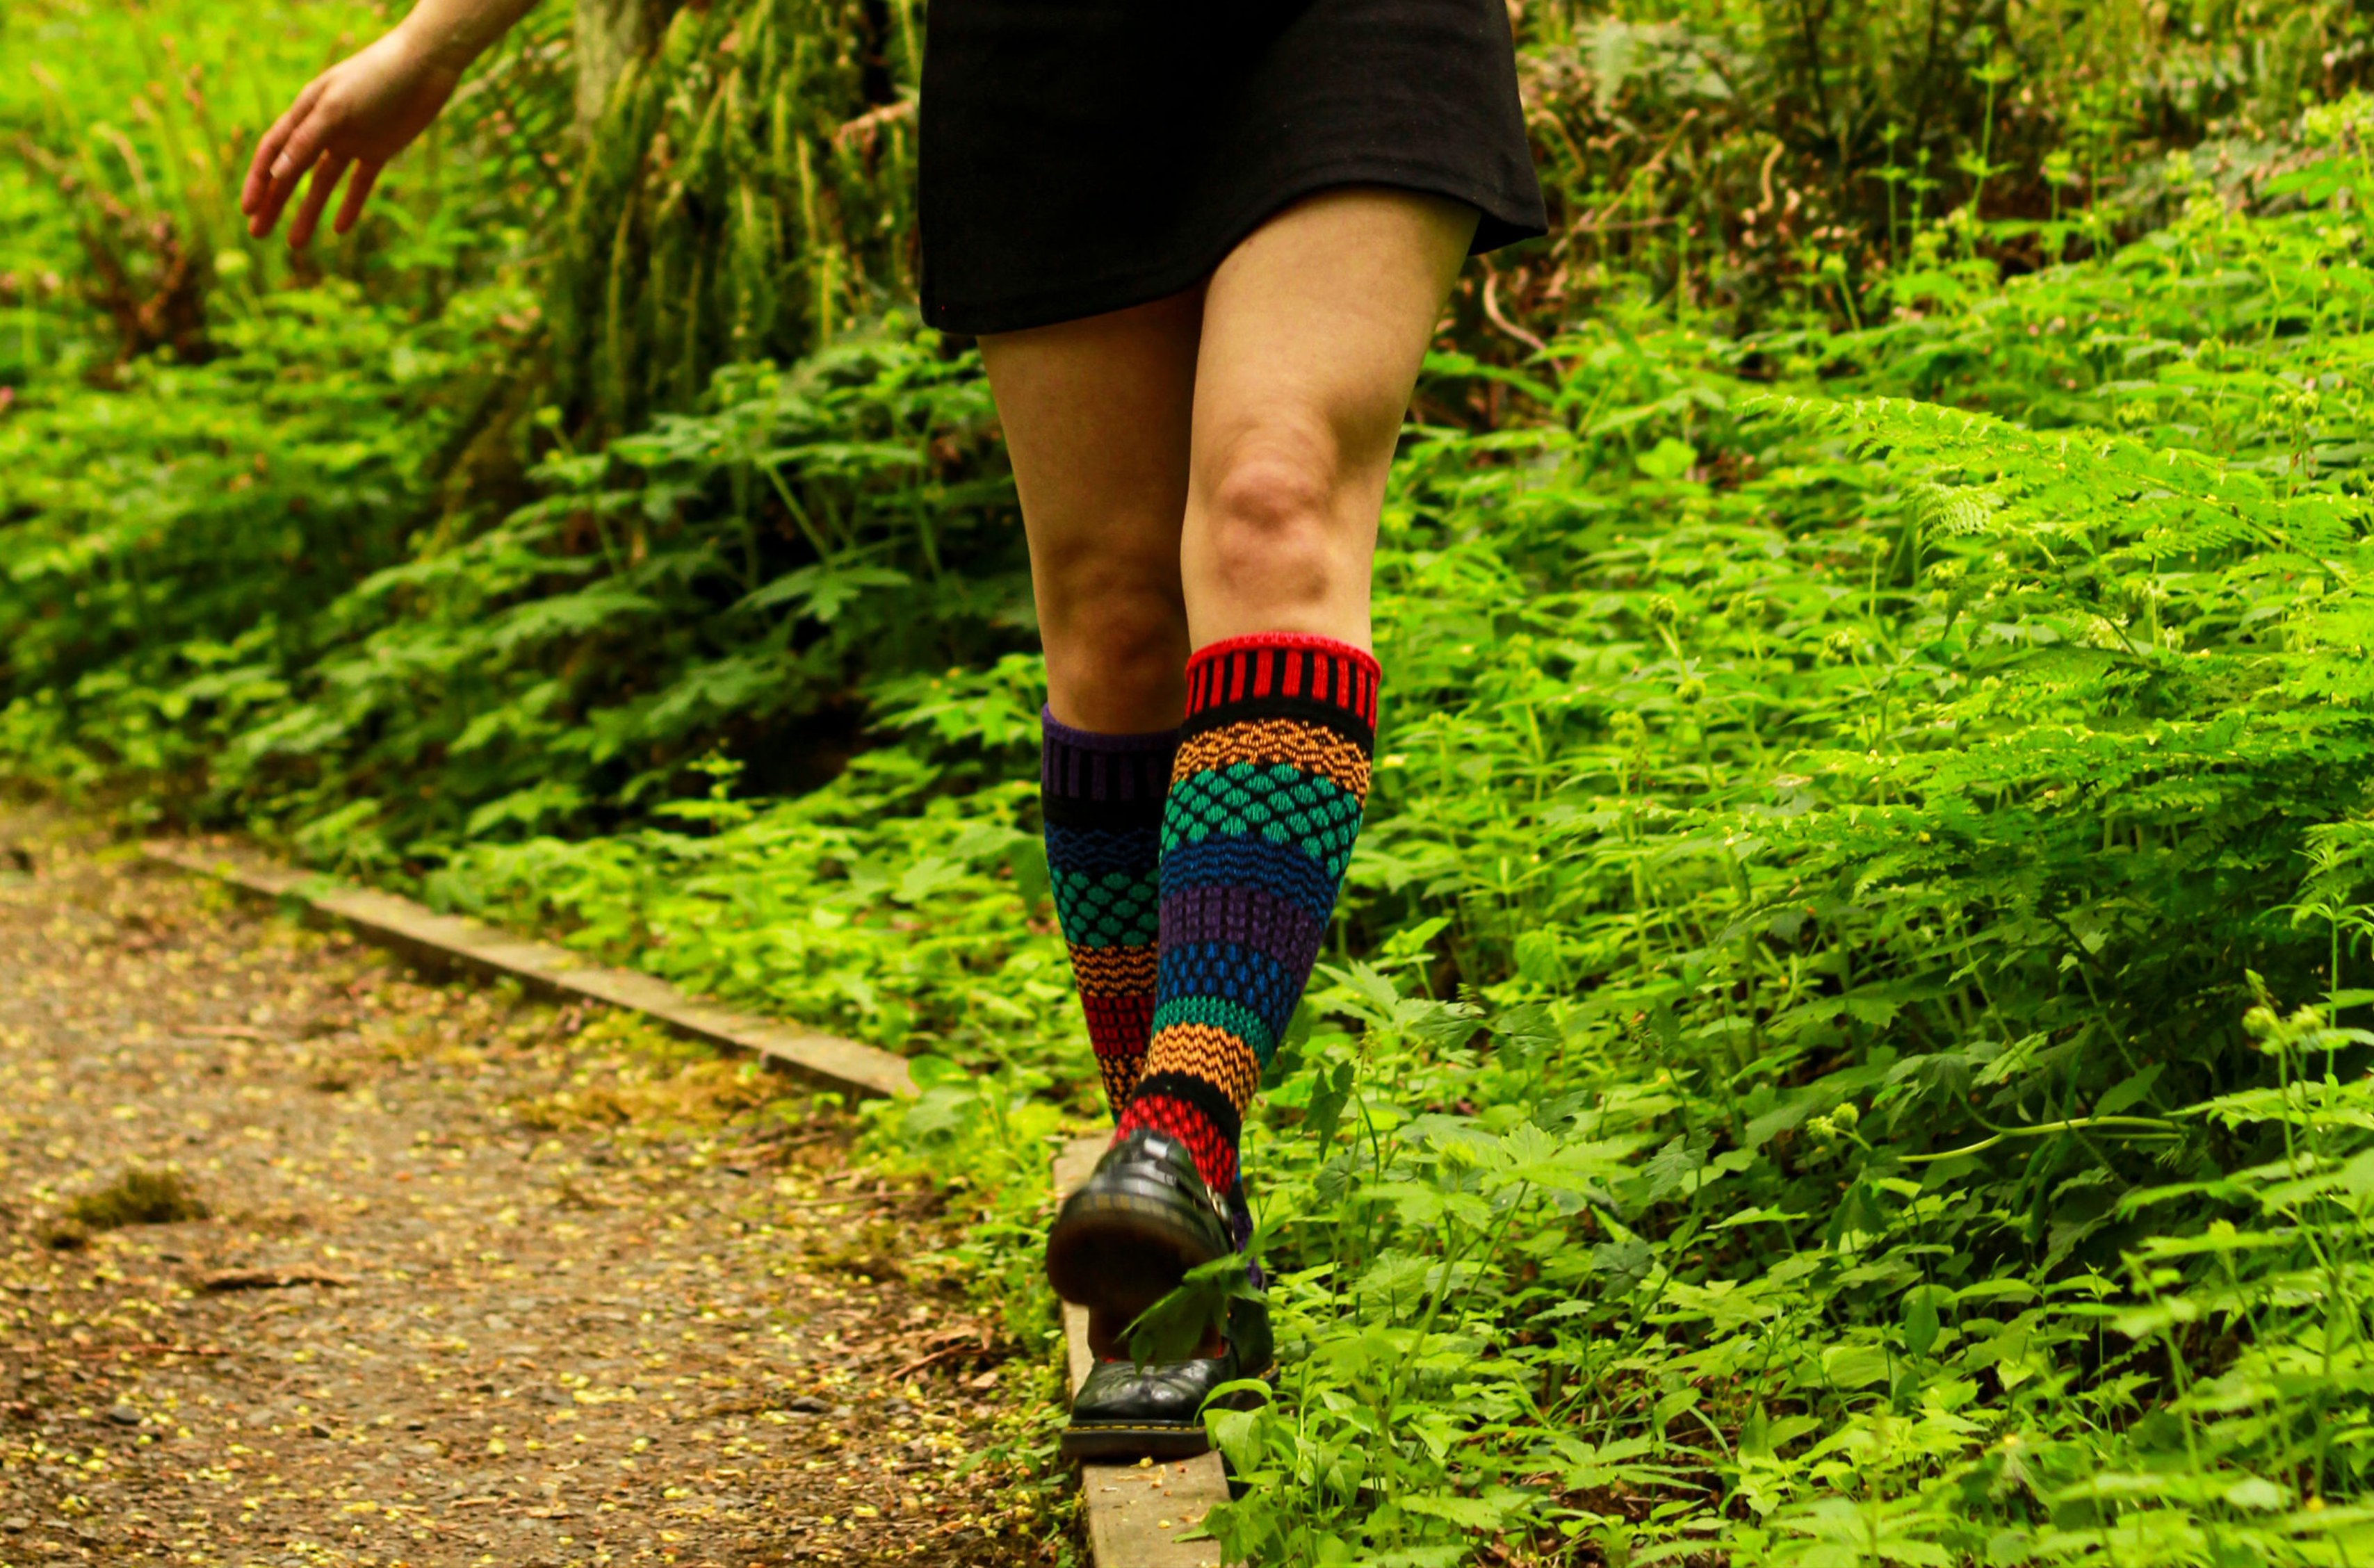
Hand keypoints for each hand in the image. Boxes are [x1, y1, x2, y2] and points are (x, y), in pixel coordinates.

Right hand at [239, 24, 462, 247]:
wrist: (424, 68)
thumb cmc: (375, 79)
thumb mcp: (336, 109)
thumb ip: (307, 140)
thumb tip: (277, 175)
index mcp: (306, 112)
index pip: (272, 152)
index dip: (258, 182)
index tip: (247, 210)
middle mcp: (324, 128)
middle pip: (291, 173)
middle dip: (273, 203)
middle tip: (257, 235)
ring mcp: (351, 140)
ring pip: (323, 183)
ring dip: (307, 212)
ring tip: (294, 244)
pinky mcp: (379, 149)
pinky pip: (360, 183)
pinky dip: (350, 205)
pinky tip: (340, 230)